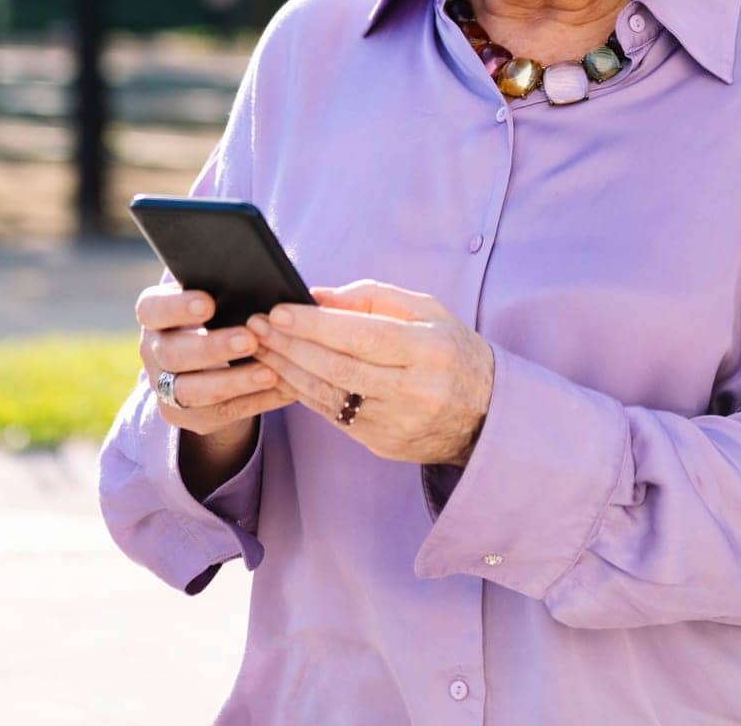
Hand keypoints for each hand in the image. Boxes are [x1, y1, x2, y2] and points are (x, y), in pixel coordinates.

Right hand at [136, 282, 296, 436]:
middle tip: (249, 339)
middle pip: (173, 353)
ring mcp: (164, 387)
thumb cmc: (220, 312)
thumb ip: (228, 290)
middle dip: (212, 347)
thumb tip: (264, 283)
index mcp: (155, 315)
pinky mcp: (183, 414)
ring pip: (191, 391)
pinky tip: (281, 389)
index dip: (178, 307)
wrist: (210, 359)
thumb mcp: (217, 297)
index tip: (209, 304)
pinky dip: (253, 402)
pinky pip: (218, 413)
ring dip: (233, 382)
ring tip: (269, 372)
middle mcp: (153, 351)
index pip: (153, 309)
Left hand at [246, 280, 493, 467]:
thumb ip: (374, 298)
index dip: (317, 325)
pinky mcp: (382, 444)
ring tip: (259, 346)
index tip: (278, 310)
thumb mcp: (426, 311)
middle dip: (291, 345)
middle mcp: (414, 391)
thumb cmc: (451, 348)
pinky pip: (333, 415)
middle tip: (256, 325)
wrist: (485, 412)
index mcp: (429, 351)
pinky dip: (303, 392)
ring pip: (329, 395)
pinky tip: (281, 371)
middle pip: (340, 368)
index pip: (364, 336)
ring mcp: (397, 423)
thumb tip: (318, 295)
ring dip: (287, 369)